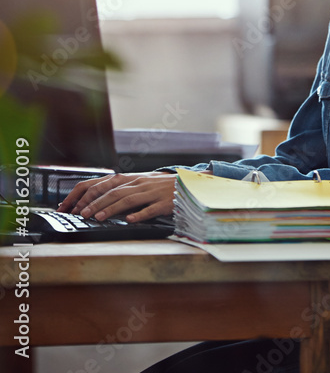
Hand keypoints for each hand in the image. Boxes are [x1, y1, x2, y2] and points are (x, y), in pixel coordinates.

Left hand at [57, 172, 176, 222]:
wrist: (187, 184)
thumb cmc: (159, 186)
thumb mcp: (138, 184)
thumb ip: (120, 190)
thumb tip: (94, 200)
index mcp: (130, 178)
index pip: (103, 184)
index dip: (86, 194)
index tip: (72, 205)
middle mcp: (139, 183)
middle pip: (113, 192)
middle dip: (95, 203)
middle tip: (82, 214)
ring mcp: (151, 192)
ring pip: (128, 199)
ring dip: (112, 208)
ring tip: (99, 218)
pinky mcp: (164, 203)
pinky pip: (150, 208)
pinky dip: (139, 214)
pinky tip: (130, 220)